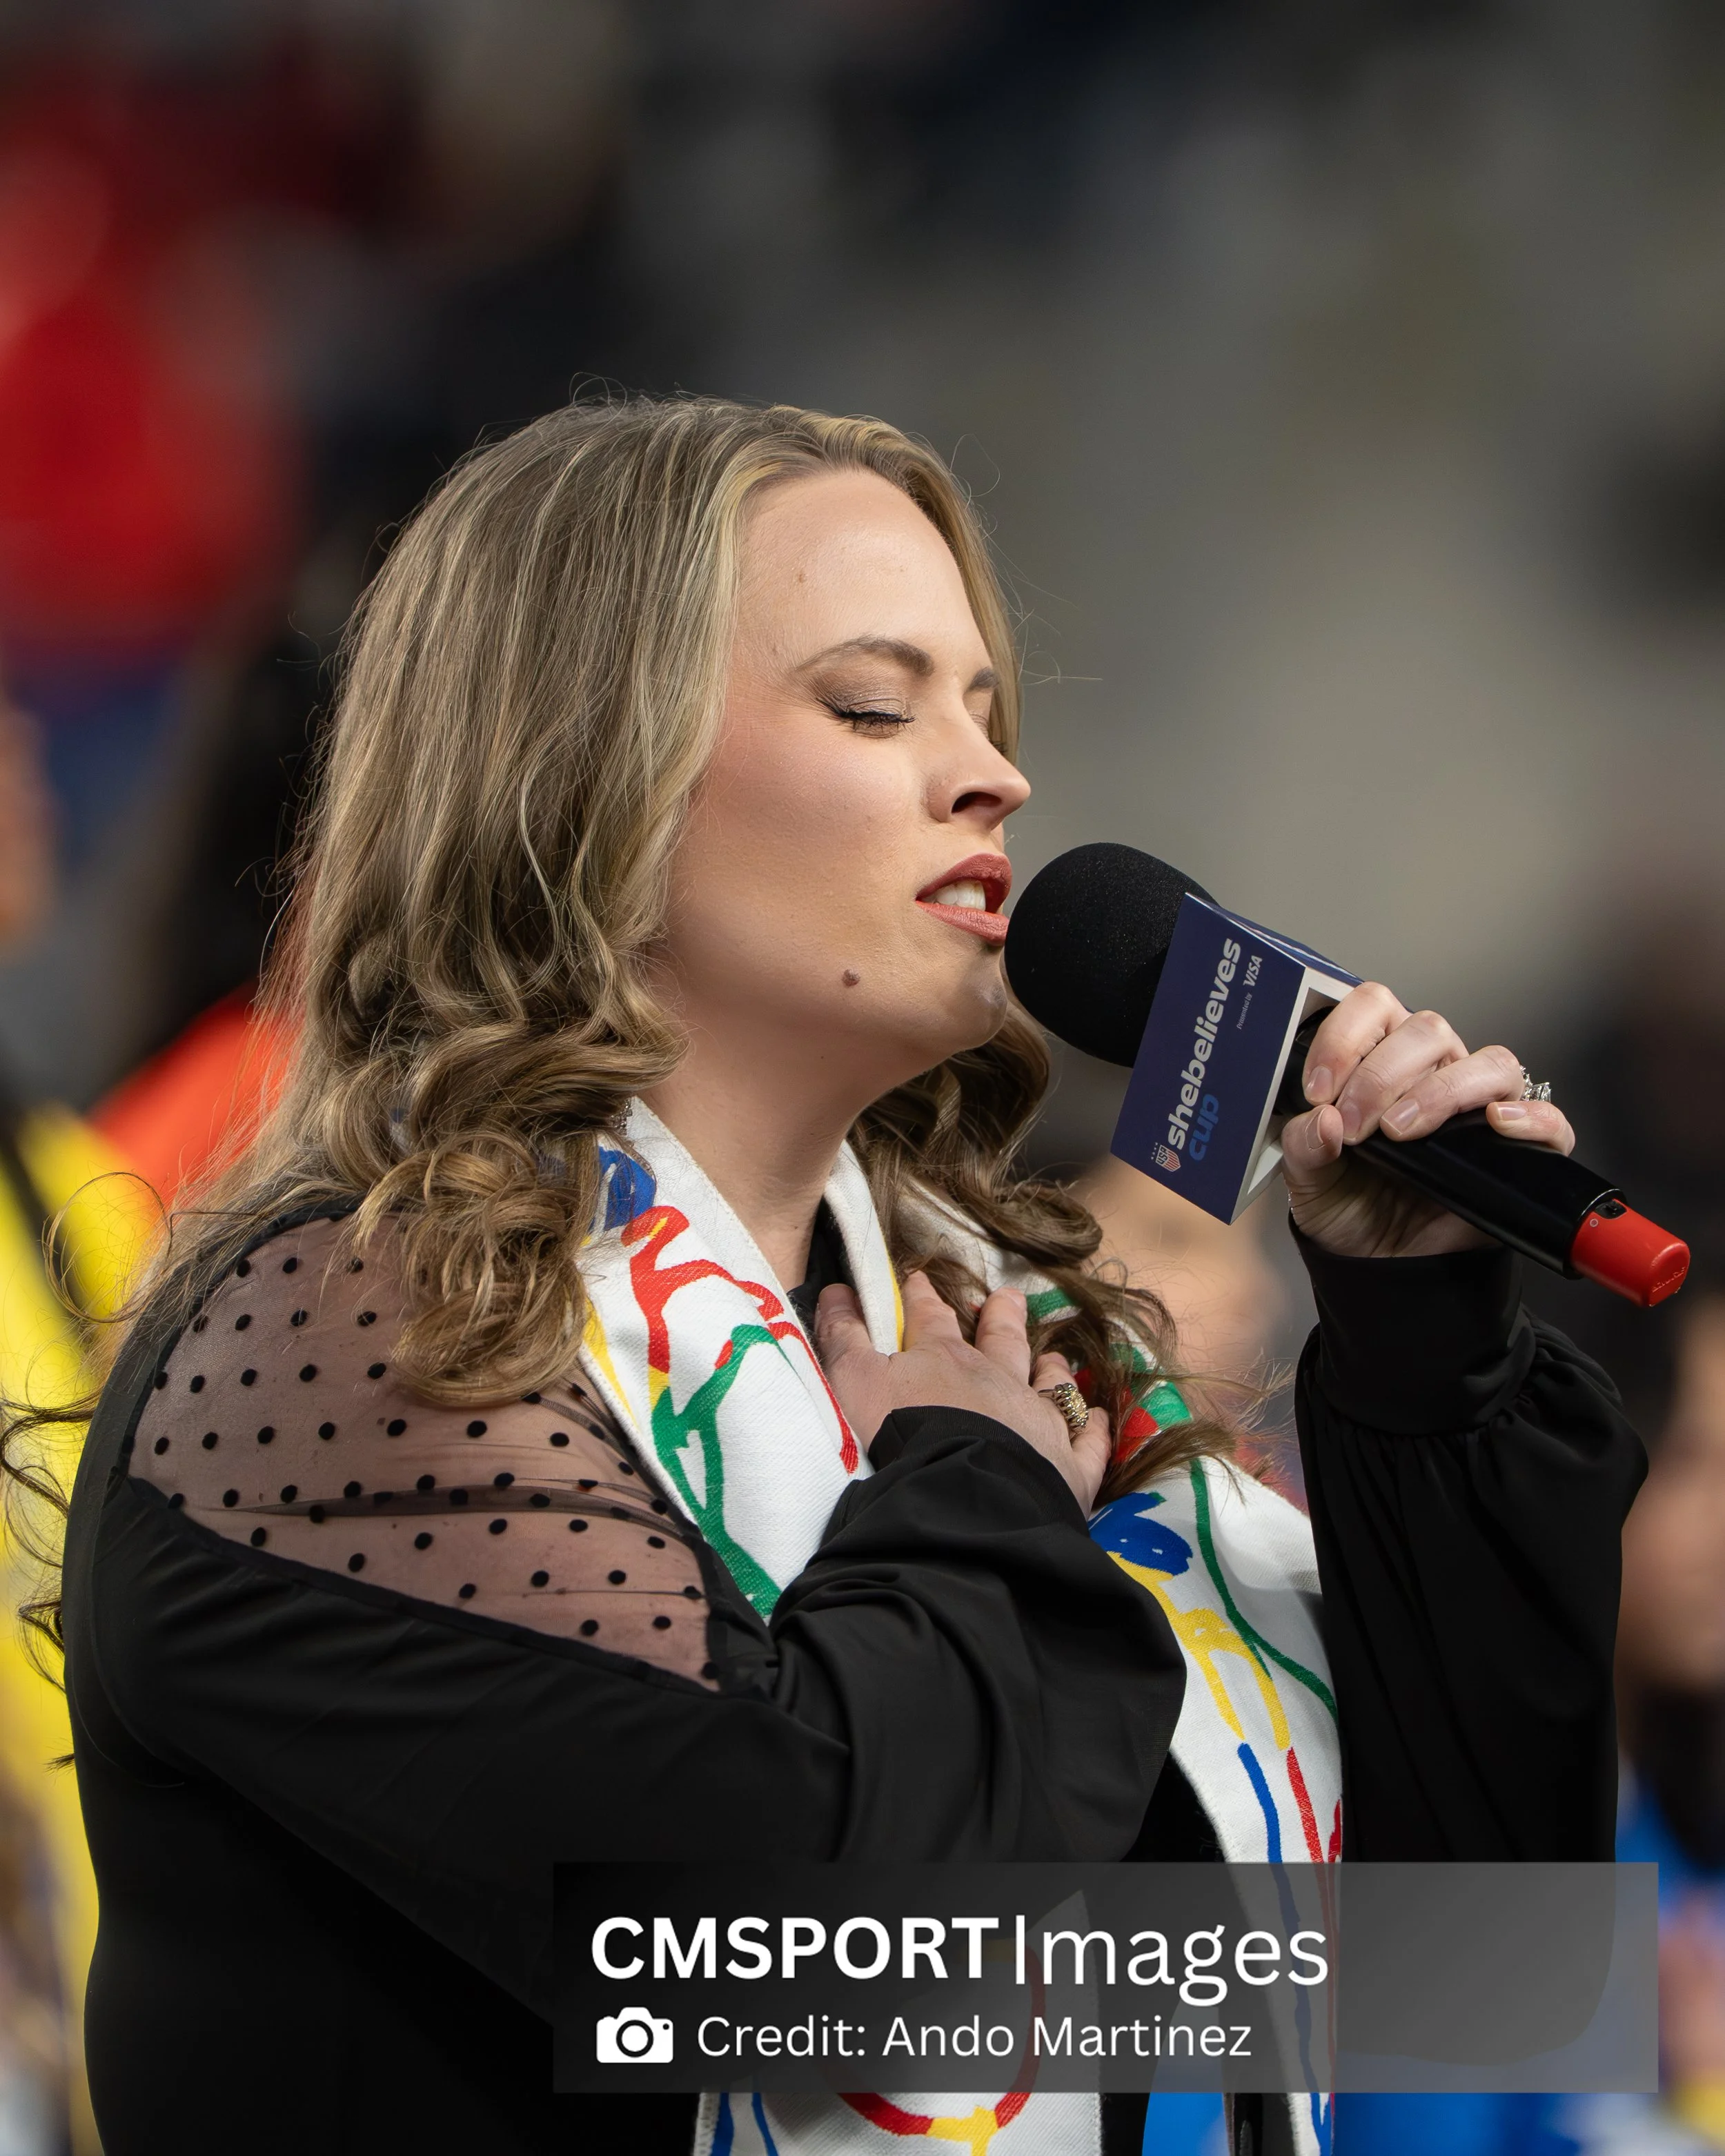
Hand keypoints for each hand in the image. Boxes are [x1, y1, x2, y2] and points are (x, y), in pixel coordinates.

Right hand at [814, 1271, 1110, 1511]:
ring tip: (1055, 1355)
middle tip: (1008, 1298)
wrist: (957, 1494)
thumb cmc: (899, 1436)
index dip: (923, 1298)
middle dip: (1001, 1316)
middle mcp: (997, 1380)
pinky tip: (1101, 1419)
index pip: (930, 1319)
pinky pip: (1088, 1442)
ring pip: (1049, 1383)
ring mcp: (1038, 1421)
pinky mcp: (1067, 1466)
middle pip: (1001, 1339)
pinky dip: (1094, 1429)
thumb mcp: (853, 1382)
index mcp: (943, 1360)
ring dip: (1050, 1367)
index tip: (920, 1280)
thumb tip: (835, 1290)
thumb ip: (843, 1338)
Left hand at [1281, 983, 1575, 1258]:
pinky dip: (1528, 1116)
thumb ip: (1303, 1148)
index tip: (1318, 1090)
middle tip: (1353, 1125)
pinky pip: (1547, 1117)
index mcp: (1382, 1060)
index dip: (1343, 1038)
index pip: (1374, 1007)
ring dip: (1440, 1091)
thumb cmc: (1350, 1208)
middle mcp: (1435, 1072)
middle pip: (1428, 1029)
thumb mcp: (1308, 1182)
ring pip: (1489, 1062)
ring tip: (1399, 1132)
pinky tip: (1493, 1125)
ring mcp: (1480, 1107)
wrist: (1383, 1267)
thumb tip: (1321, 1120)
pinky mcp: (1520, 1150)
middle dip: (1380, 1075)